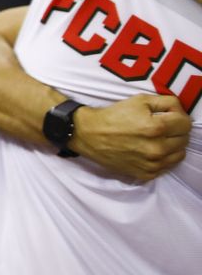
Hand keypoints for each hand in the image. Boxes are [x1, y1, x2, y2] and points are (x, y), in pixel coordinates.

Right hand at [70, 95, 190, 181]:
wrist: (88, 135)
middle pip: (184, 139)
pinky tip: (150, 150)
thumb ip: (166, 102)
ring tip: (157, 139)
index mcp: (156, 127)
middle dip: (176, 130)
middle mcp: (157, 148)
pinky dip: (163, 158)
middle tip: (162, 126)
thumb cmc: (113, 116)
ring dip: (172, 145)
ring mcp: (152, 164)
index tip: (168, 115)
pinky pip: (167, 166)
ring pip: (179, 154)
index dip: (178, 116)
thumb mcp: (139, 100)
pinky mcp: (146, 174)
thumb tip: (180, 110)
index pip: (186, 123)